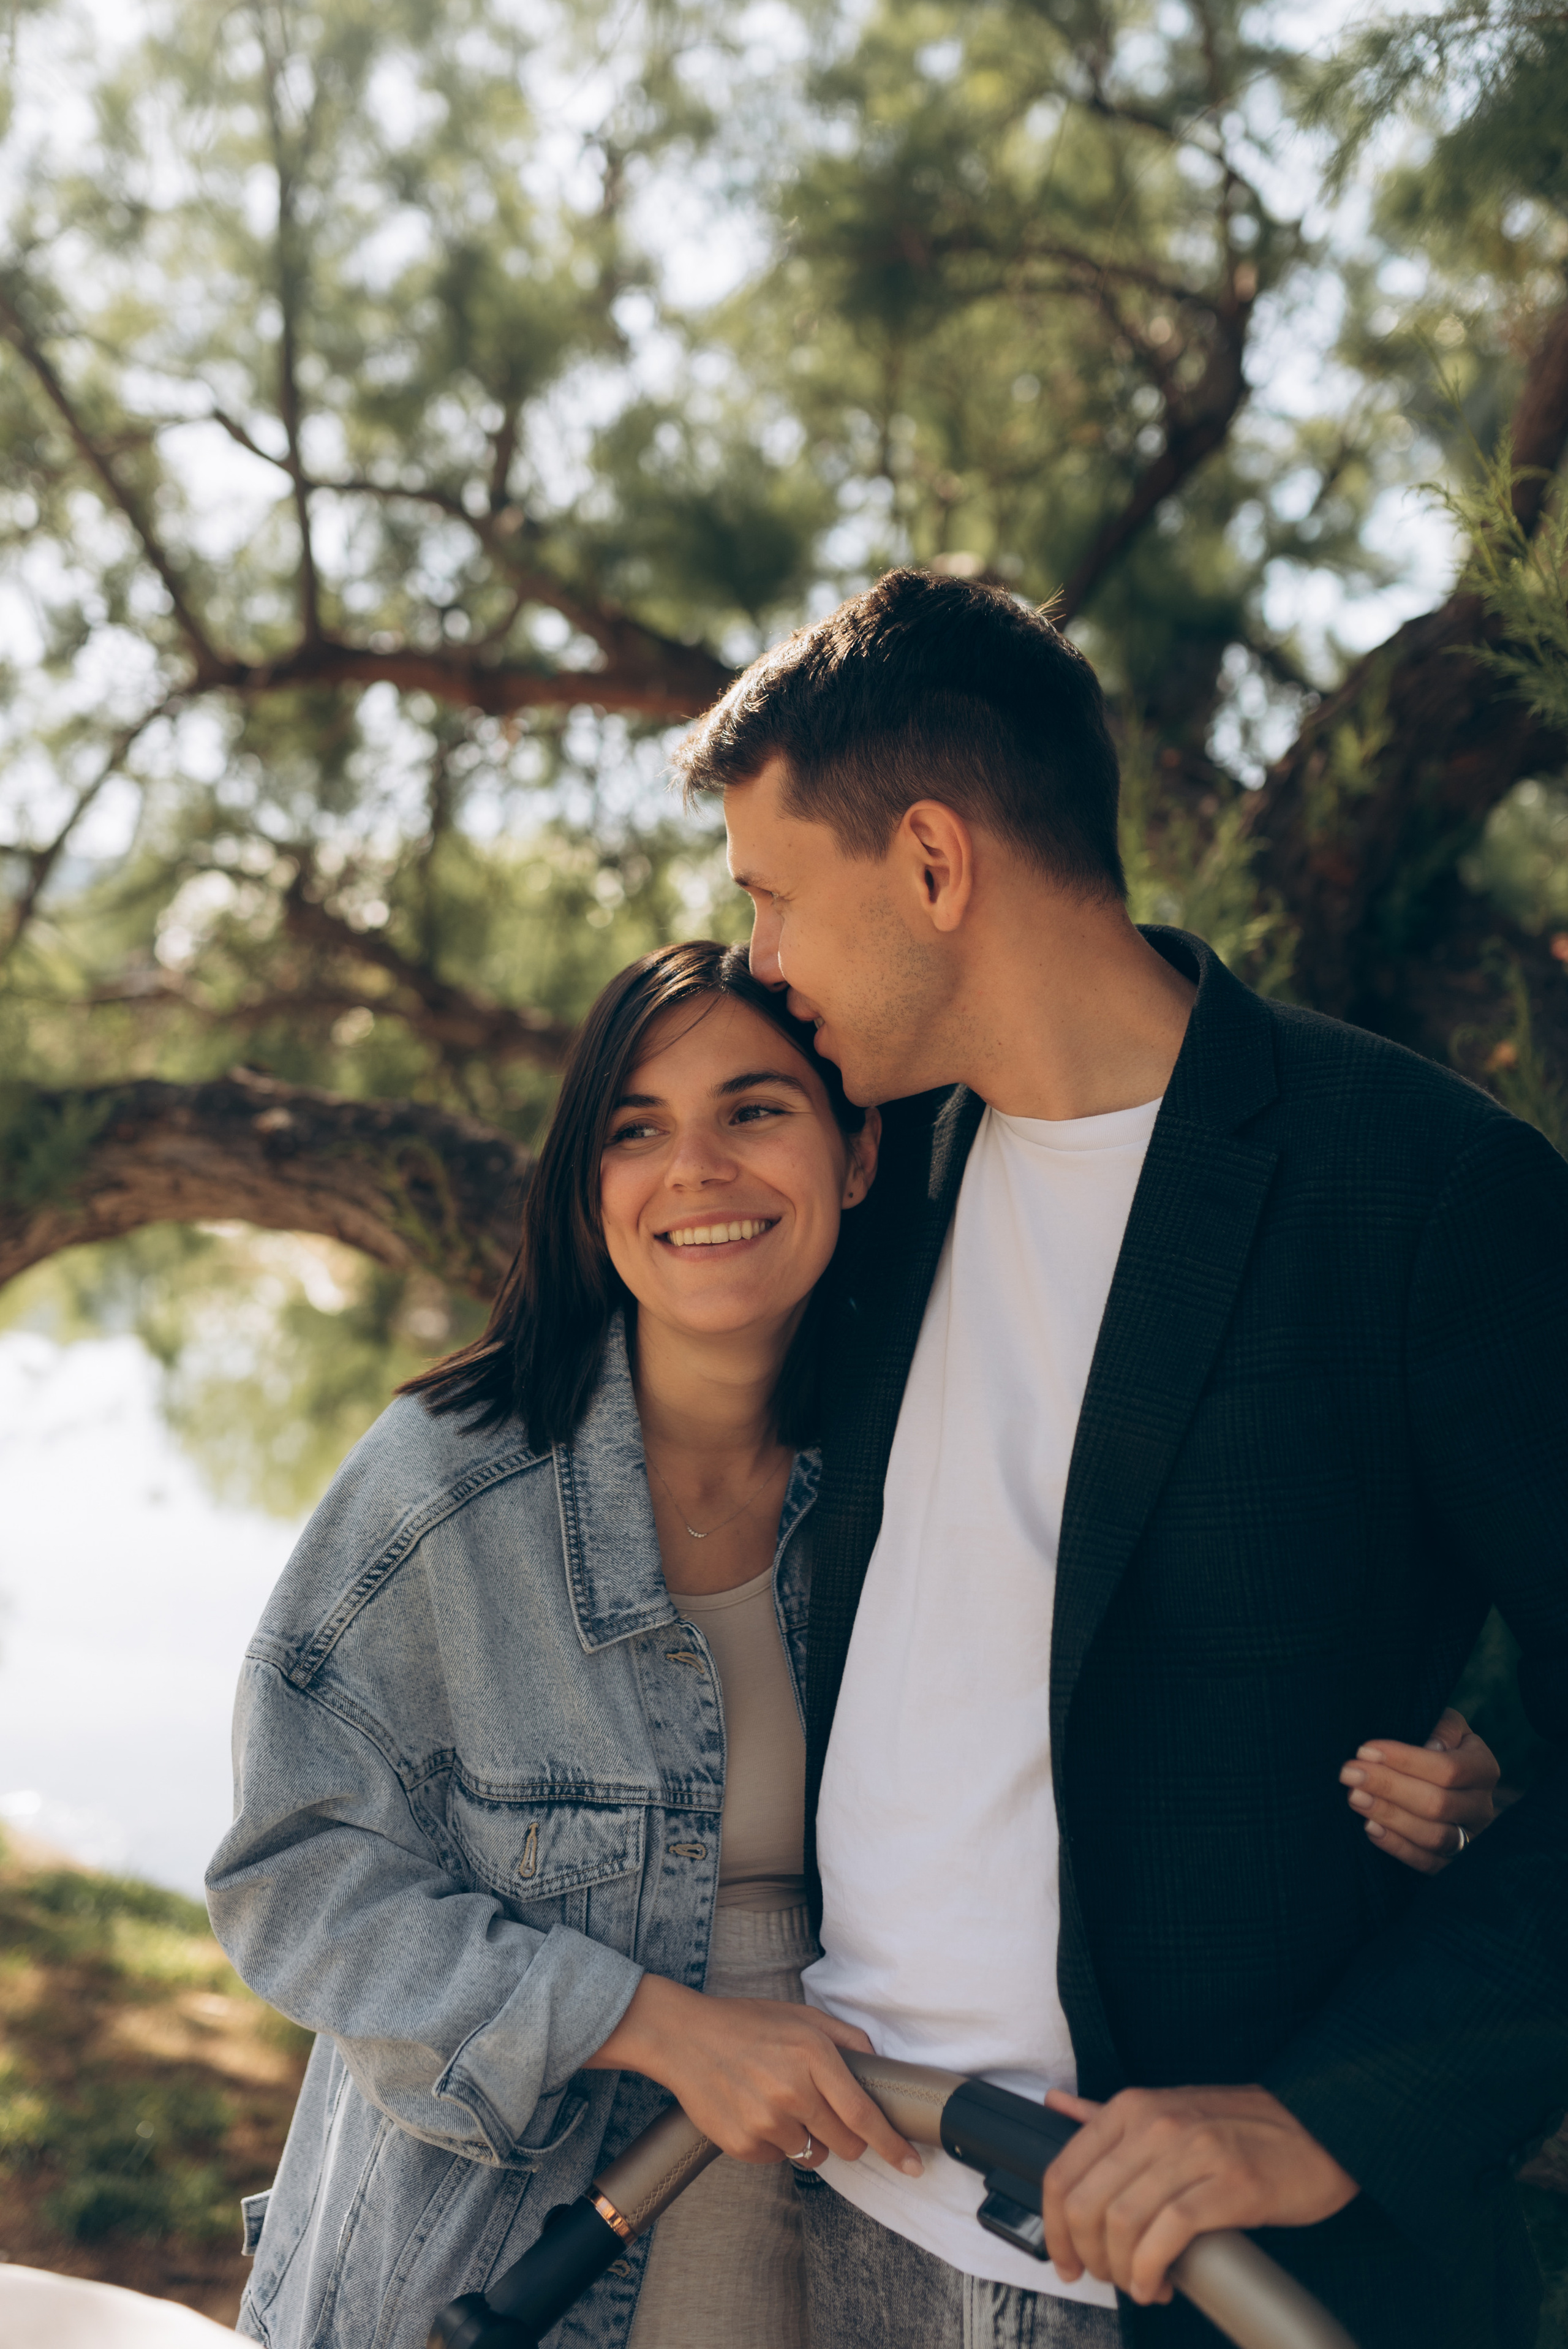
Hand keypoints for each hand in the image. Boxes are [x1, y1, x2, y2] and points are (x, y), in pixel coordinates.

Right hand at [585, 1974, 922, 2174]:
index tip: (914, 2165)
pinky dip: (776, 2142)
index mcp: (812, 2056)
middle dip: (848, 2138)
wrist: (684, 2037)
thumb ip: (847, 2038)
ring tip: (779, 2102)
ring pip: (814, 2155)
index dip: (893, 2145)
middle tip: (824, 2112)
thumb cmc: (747, 2024)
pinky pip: (780, 2158)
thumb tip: (879, 2064)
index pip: (864, 2114)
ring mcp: (766, 2123)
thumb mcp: (802, 2016)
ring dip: (809, 2137)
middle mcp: (792, 2093)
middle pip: (846, 2144)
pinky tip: (756, 2110)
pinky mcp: (743, 2145)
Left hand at [1041, 2084, 1357, 2304]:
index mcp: (1133, 2107)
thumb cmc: (1240, 2127)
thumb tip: (1057, 2107)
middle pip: (1086, 2204)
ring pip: (1122, 2223)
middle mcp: (1156, 2123)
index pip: (1062, 2171)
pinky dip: (1151, 2271)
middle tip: (1102, 2278)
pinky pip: (1168, 2235)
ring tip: (1138, 2284)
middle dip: (1085, 2256)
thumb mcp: (1167, 2108)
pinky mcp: (1229, 2186)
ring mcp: (1193, 2152)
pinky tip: (1157, 2285)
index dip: (1054, 2228)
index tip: (1065, 2260)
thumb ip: (1109, 2114)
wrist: (1318, 2129)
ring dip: (1120, 2271)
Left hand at [1340, 1705, 1497, 1872]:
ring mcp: (1471, 1839)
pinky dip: (1398, 1847)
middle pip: (1437, 1804)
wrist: (1450, 1784)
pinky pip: (1428, 1863)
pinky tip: (1369, 1827)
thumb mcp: (1447, 1726)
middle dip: (1388, 1787)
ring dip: (1390, 1816)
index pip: (1447, 1769)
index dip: (1405, 1760)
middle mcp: (1482, 1807)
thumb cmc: (1439, 1745)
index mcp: (1483, 1769)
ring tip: (1354, 1797)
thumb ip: (1442, 1726)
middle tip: (1349, 1774)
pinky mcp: (1453, 1863)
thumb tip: (1432, 1745)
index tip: (1365, 1749)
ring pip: (1433, 1836)